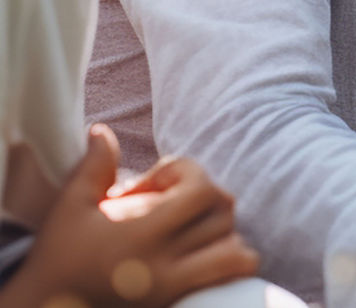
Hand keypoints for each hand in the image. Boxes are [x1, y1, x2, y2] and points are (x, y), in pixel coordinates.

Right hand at [3, 125, 257, 307]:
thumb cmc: (56, 258)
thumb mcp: (69, 209)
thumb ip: (94, 168)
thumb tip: (102, 130)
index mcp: (140, 234)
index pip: (201, 189)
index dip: (186, 172)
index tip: (156, 183)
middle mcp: (164, 264)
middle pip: (224, 213)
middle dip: (207, 197)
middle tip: (178, 202)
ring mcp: (174, 290)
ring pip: (234, 249)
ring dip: (222, 231)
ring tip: (191, 228)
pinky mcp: (176, 305)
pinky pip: (227, 279)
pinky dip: (230, 264)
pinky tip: (205, 256)